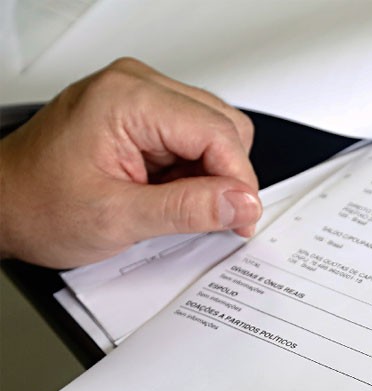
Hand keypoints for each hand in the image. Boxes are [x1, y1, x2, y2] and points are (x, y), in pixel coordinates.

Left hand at [0, 57, 261, 267]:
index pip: (217, 132)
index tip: (242, 219)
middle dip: (226, 176)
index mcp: (127, 99)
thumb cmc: (38, 205)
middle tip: (208, 215)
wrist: (3, 204)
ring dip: (211, 174)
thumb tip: (242, 203)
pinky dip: (195, 170)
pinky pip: (196, 136)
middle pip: (224, 125)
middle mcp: (136, 85)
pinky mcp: (143, 112)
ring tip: (174, 202)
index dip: (238, 181)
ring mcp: (140, 95)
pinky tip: (167, 191)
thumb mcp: (118, 218)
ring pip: (217, 130)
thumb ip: (188, 210)